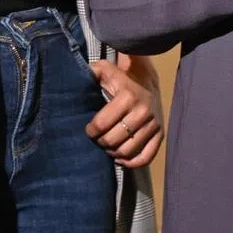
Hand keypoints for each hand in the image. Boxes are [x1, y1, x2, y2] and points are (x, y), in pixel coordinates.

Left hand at [85, 52, 163, 168]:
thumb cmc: (120, 78)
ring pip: (127, 151)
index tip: (89, 129)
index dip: (91, 131)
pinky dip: (131, 162)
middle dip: (101, 142)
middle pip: (113, 141)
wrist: (146, 80)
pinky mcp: (160, 134)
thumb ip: (89, 73)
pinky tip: (120, 157)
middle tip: (97, 139)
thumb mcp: (104, 70)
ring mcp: (153, 124)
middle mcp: (142, 111)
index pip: (102, 124)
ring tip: (107, 146)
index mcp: (127, 97)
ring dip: (113, 153)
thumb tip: (73, 80)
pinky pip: (146, 157)